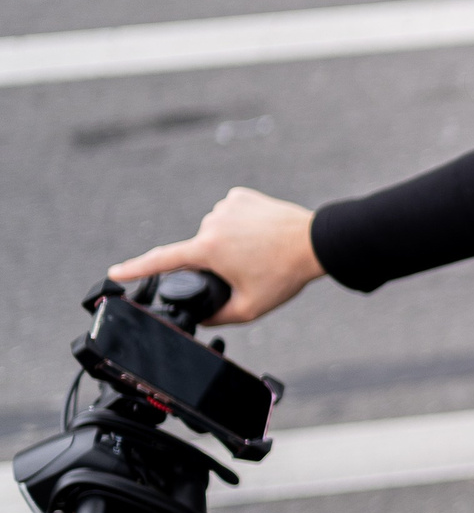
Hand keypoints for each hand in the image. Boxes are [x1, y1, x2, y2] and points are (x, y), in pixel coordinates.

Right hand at [109, 188, 322, 323]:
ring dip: (228, 244)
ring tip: (260, 253)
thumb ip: (218, 316)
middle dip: (216, 264)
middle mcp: (212, 223)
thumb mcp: (250, 307)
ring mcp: (226, 205)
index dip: (135, 269)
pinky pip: (230, 215)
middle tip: (249, 271)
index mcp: (208, 249)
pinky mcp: (241, 196)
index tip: (116, 273)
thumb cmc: (285, 275)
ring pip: (215, 232)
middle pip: (199, 251)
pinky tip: (260, 234)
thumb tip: (200, 316)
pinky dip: (239, 226)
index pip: (162, 261)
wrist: (317, 242)